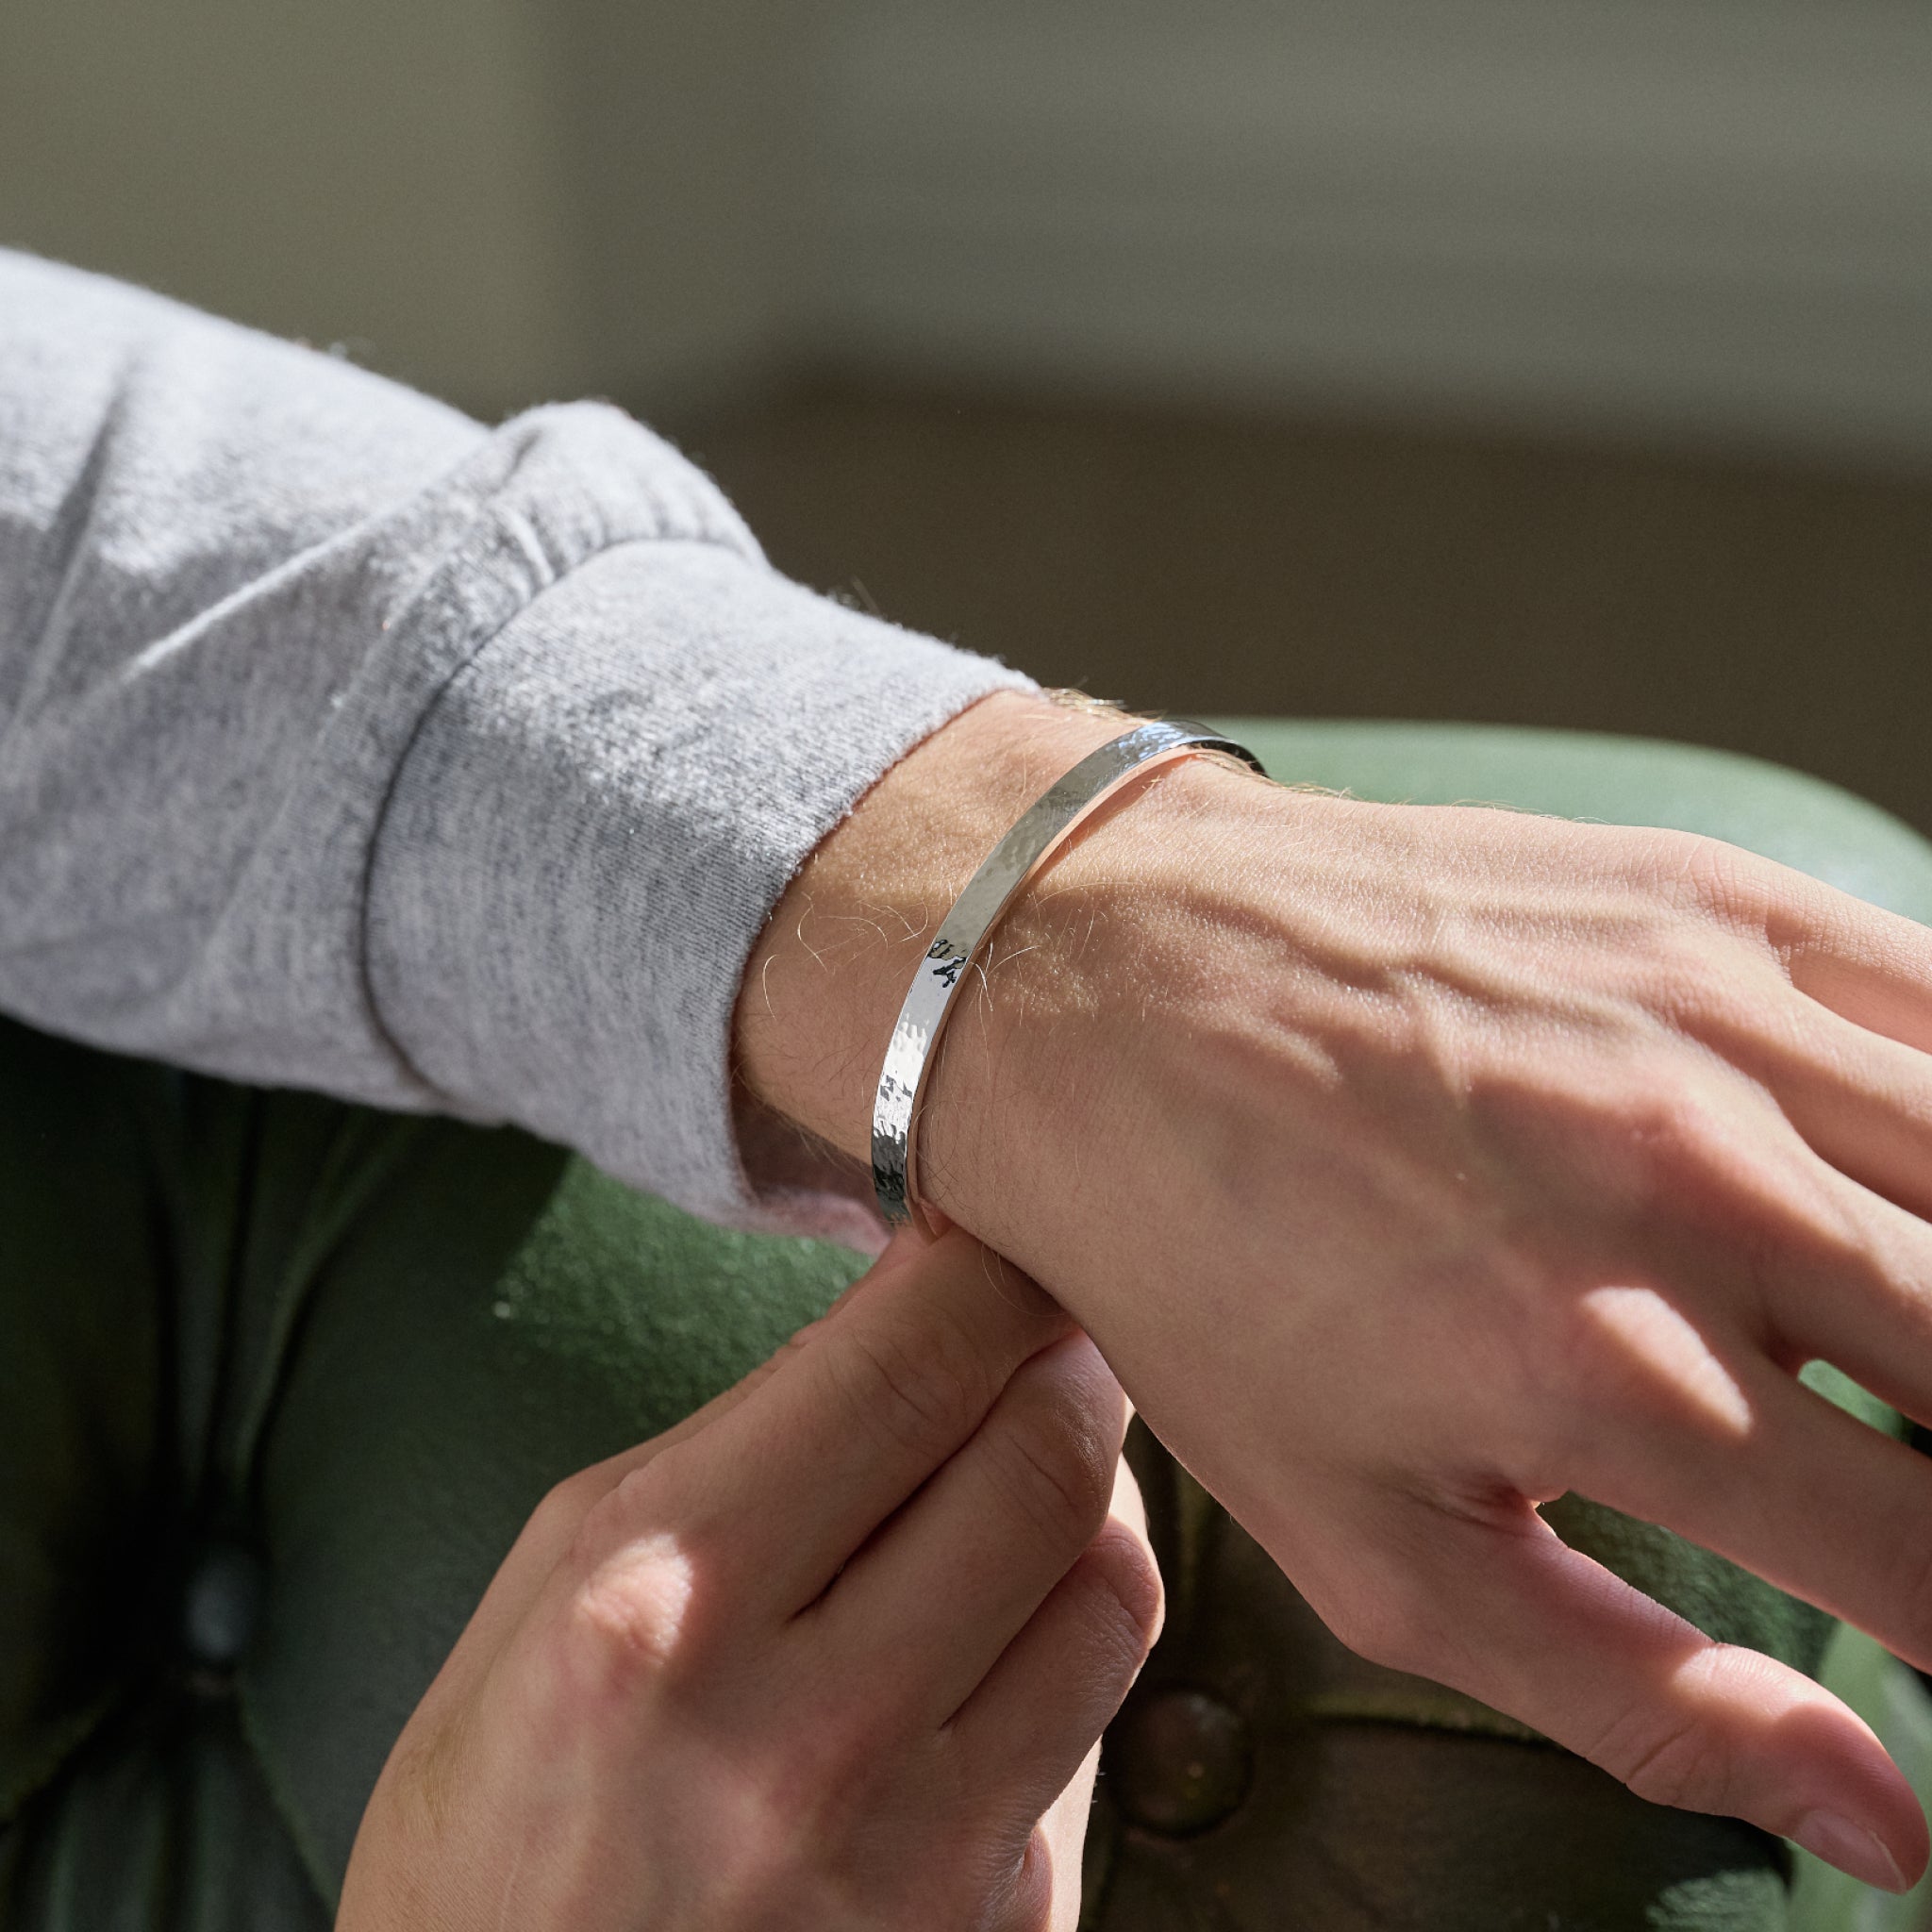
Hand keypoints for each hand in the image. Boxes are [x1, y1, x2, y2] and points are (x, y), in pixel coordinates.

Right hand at [335, 1227, 1160, 1930]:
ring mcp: (913, 1855)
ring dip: (1091, 1501)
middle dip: (1064, 1363)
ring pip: (1113, 1589)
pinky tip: (1001, 1636)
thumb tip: (910, 1329)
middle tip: (1043, 1339)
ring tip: (1025, 1479)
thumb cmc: (497, 1825)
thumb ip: (735, 1445)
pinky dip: (1070, 1649)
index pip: (911, 1363)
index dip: (992, 1272)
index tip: (1002, 1240)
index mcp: (660, 1598)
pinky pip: (1094, 1732)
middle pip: (1047, 1457)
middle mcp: (801, 1727)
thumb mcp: (551, 1590)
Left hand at [737, 690, 1931, 1891]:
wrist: (1096, 995)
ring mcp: (1709, 1023)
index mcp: (1616, 1376)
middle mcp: (1698, 1190)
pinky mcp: (1699, 900)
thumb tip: (1881, 1820)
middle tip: (1889, 1470)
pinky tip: (1906, 1177)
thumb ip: (1637, 1696)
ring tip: (1891, 1339)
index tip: (1924, 1612)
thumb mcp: (1366, 1542)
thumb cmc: (1203, 1269)